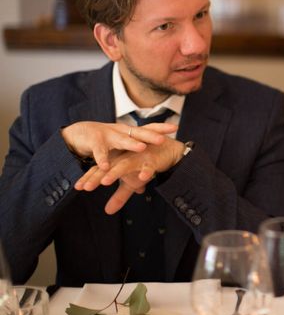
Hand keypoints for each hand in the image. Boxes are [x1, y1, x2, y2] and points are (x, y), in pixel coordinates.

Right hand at [62, 121, 176, 170]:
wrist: (77, 132)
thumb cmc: (103, 143)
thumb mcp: (119, 156)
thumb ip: (131, 171)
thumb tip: (142, 188)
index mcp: (129, 133)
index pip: (148, 128)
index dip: (161, 127)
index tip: (175, 127)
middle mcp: (121, 131)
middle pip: (139, 132)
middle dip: (151, 135)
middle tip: (163, 140)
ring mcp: (108, 135)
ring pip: (121, 140)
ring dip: (131, 144)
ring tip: (142, 148)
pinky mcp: (94, 141)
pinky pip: (100, 151)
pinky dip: (103, 158)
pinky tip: (107, 166)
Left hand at [74, 136, 184, 213]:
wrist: (167, 151)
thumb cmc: (145, 165)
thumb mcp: (131, 183)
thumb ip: (119, 196)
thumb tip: (107, 212)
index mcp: (118, 162)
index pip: (101, 170)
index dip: (90, 178)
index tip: (78, 187)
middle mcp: (126, 159)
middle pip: (108, 168)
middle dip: (97, 177)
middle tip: (86, 186)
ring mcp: (139, 159)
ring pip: (125, 165)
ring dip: (116, 173)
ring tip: (106, 182)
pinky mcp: (152, 160)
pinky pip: (148, 167)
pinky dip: (146, 171)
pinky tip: (143, 177)